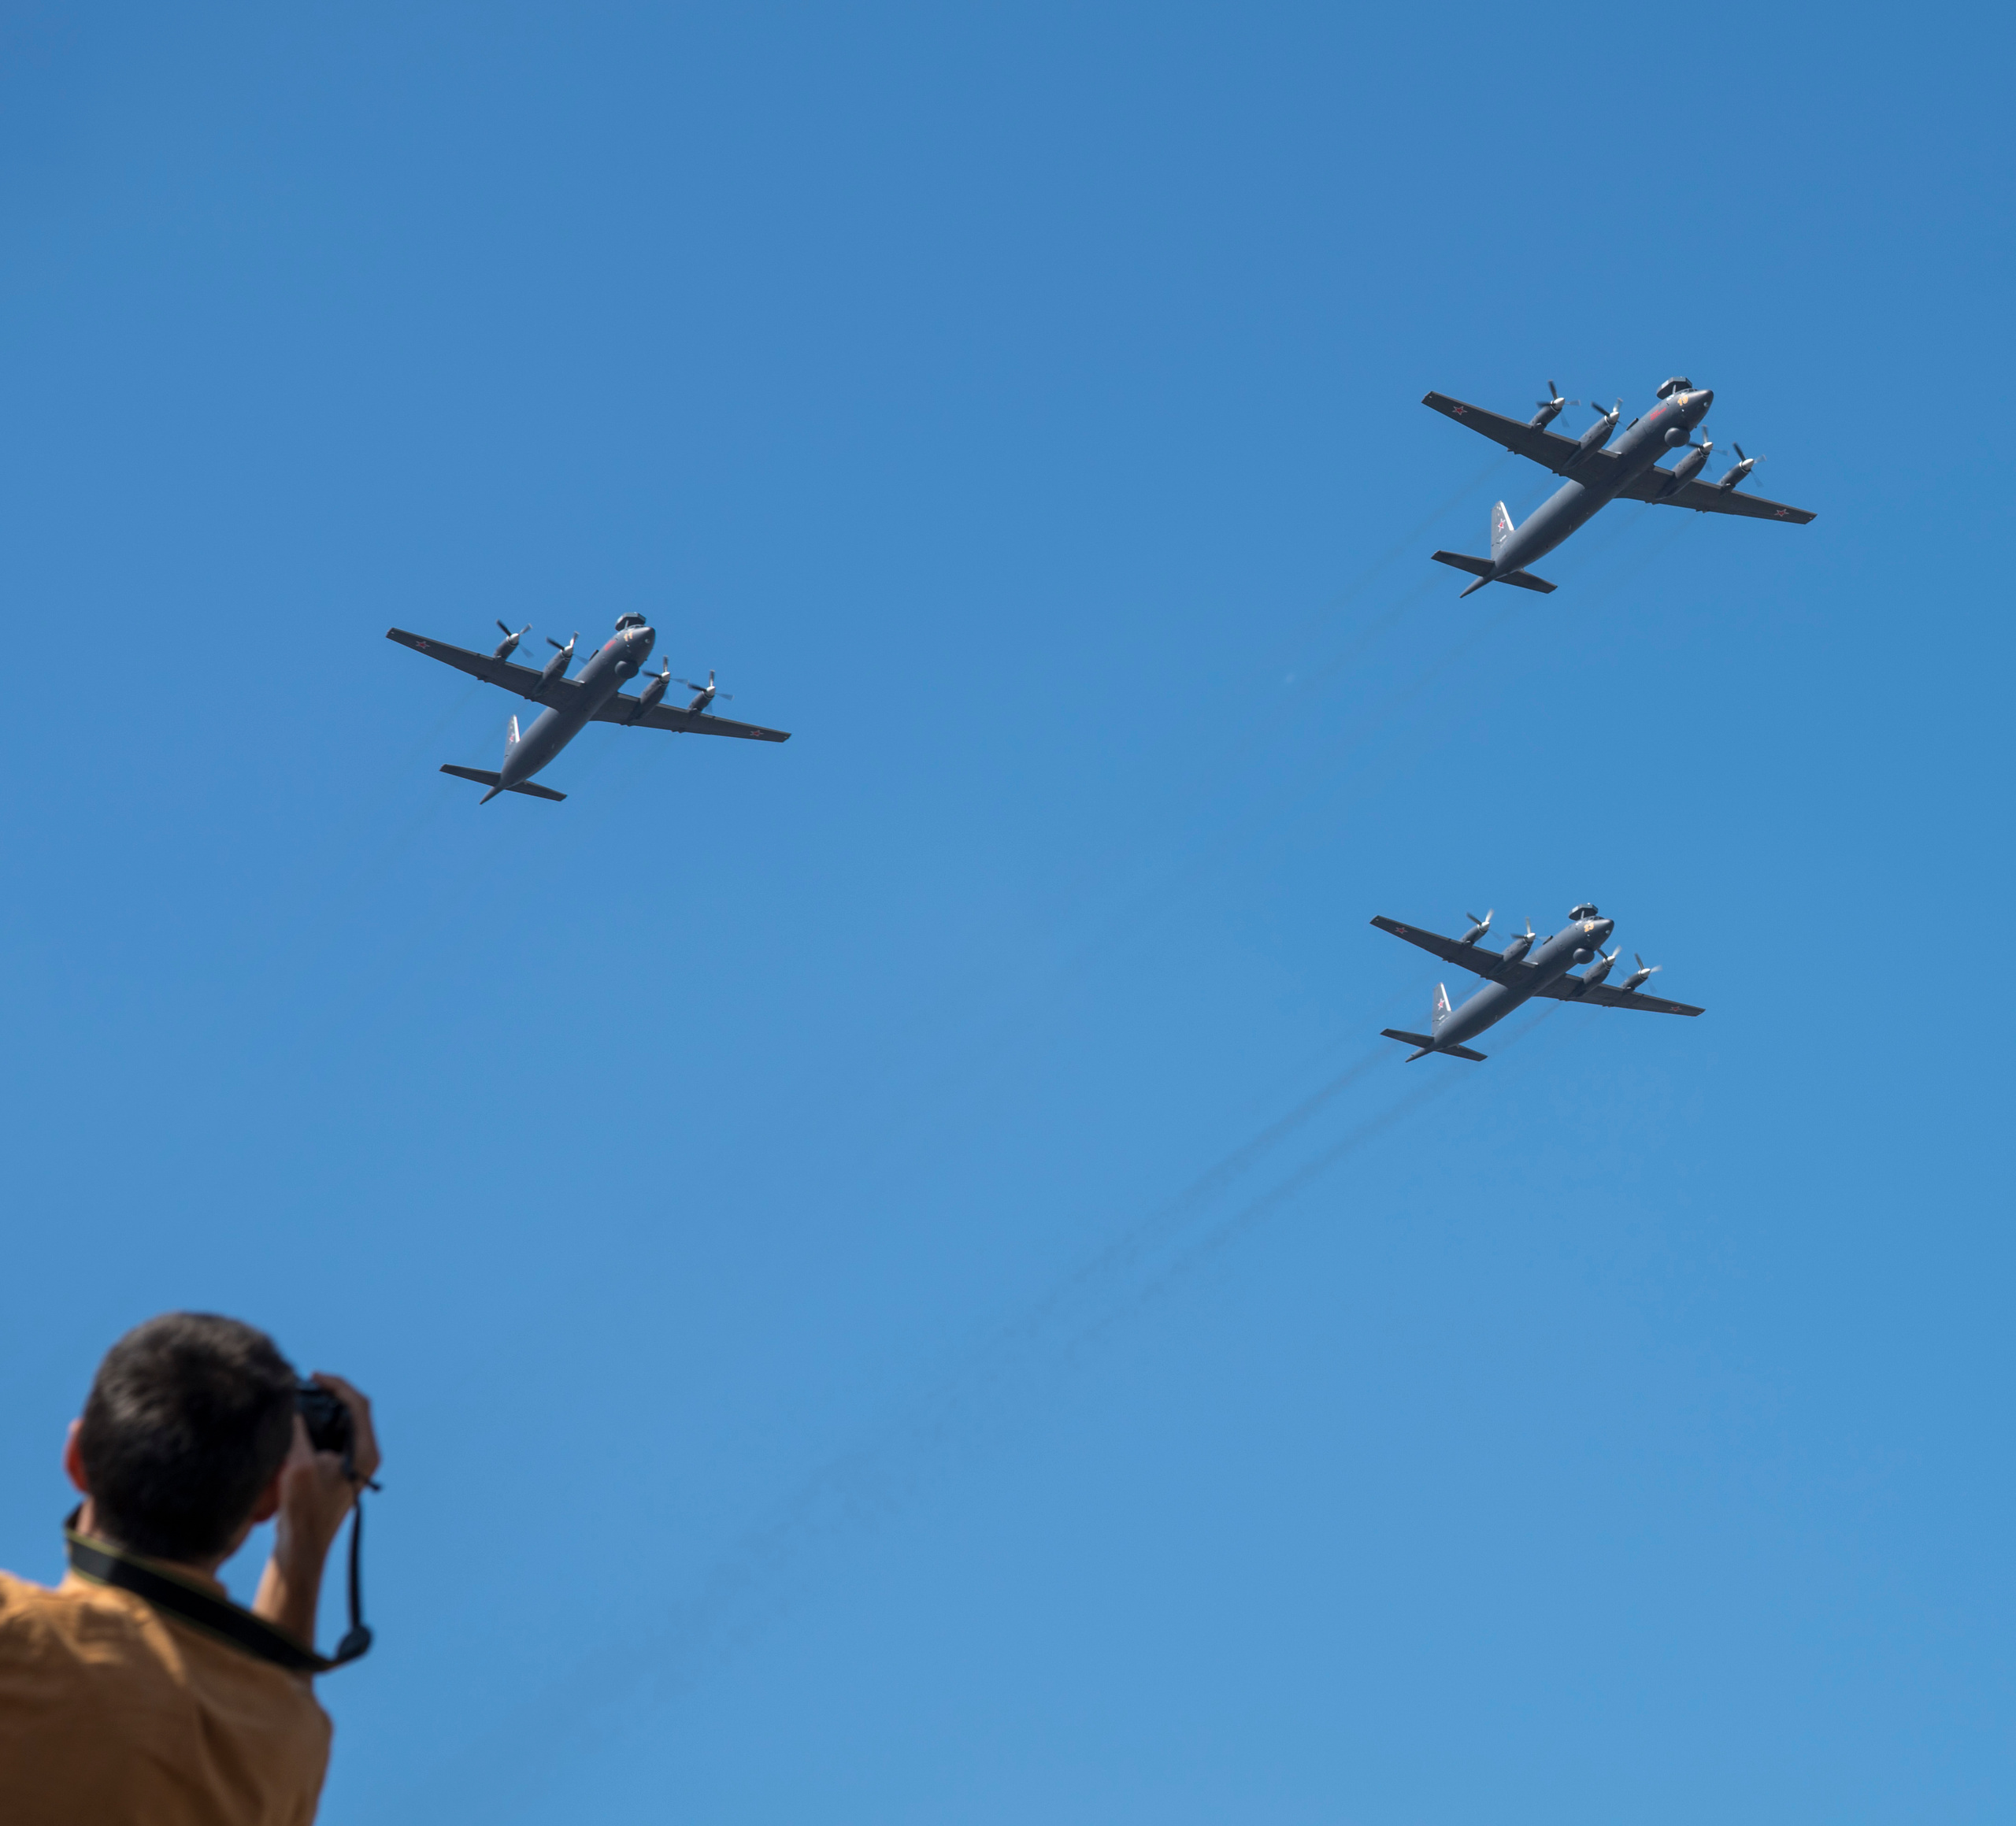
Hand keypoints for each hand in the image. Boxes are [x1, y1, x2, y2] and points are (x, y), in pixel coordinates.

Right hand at [253, 1374, 380, 1653]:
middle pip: (351, 1412)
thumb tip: (293, 1402)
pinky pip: (329, 1441)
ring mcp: (351, 1467)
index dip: (336, 1385)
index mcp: (365, 1452)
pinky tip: (293, 1428)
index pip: (358, 1404)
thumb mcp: (298, 1465)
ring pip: (339, 1426)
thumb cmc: (302, 1511)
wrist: (300, 1552)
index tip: (312, 1376)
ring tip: (297, 1401)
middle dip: (328, 1394)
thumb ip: (298, 1430)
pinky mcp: (336, 1476)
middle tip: (303, 1385)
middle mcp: (364, 1458)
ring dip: (319, 1411)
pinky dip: (313, 1429)